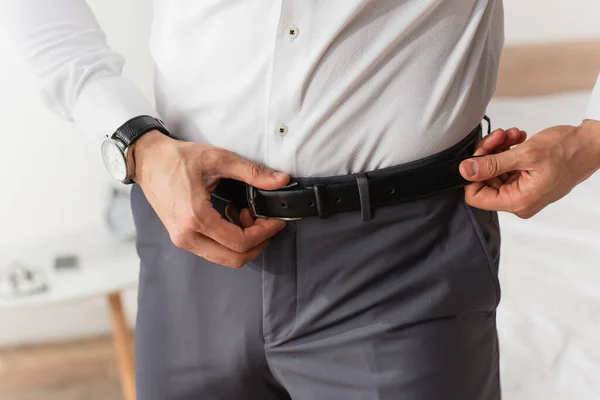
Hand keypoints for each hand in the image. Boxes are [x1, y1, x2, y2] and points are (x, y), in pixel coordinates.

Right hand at [132, 130, 290, 267]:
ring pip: (224, 257)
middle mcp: (186, 235)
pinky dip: (229, 240)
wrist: (147, 160)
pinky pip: (213, 250)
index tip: (276, 221)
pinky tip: (231, 216)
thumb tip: (281, 180)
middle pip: (234, 258)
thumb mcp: (219, 159)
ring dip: (243, 242)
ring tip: (245, 214)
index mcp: (195, 217)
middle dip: (257, 242)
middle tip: (265, 221)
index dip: (264, 234)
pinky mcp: (181, 238)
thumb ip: (252, 172)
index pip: (240, 242)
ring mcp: (182, 239)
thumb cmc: (177, 159)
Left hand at [459, 120, 599, 217]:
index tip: (480, 153)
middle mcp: (519, 202)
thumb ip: (491, 164)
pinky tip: (517, 139)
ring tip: (511, 135)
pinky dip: (507, 152)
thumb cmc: (567, 150)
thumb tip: (465, 170)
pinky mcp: (526, 182)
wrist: (590, 144)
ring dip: (498, 151)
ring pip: (494, 172)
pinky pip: (506, 169)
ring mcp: (522, 193)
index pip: (476, 197)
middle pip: (484, 182)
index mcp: (517, 202)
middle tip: (498, 137)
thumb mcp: (524, 154)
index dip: (472, 174)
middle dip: (487, 156)